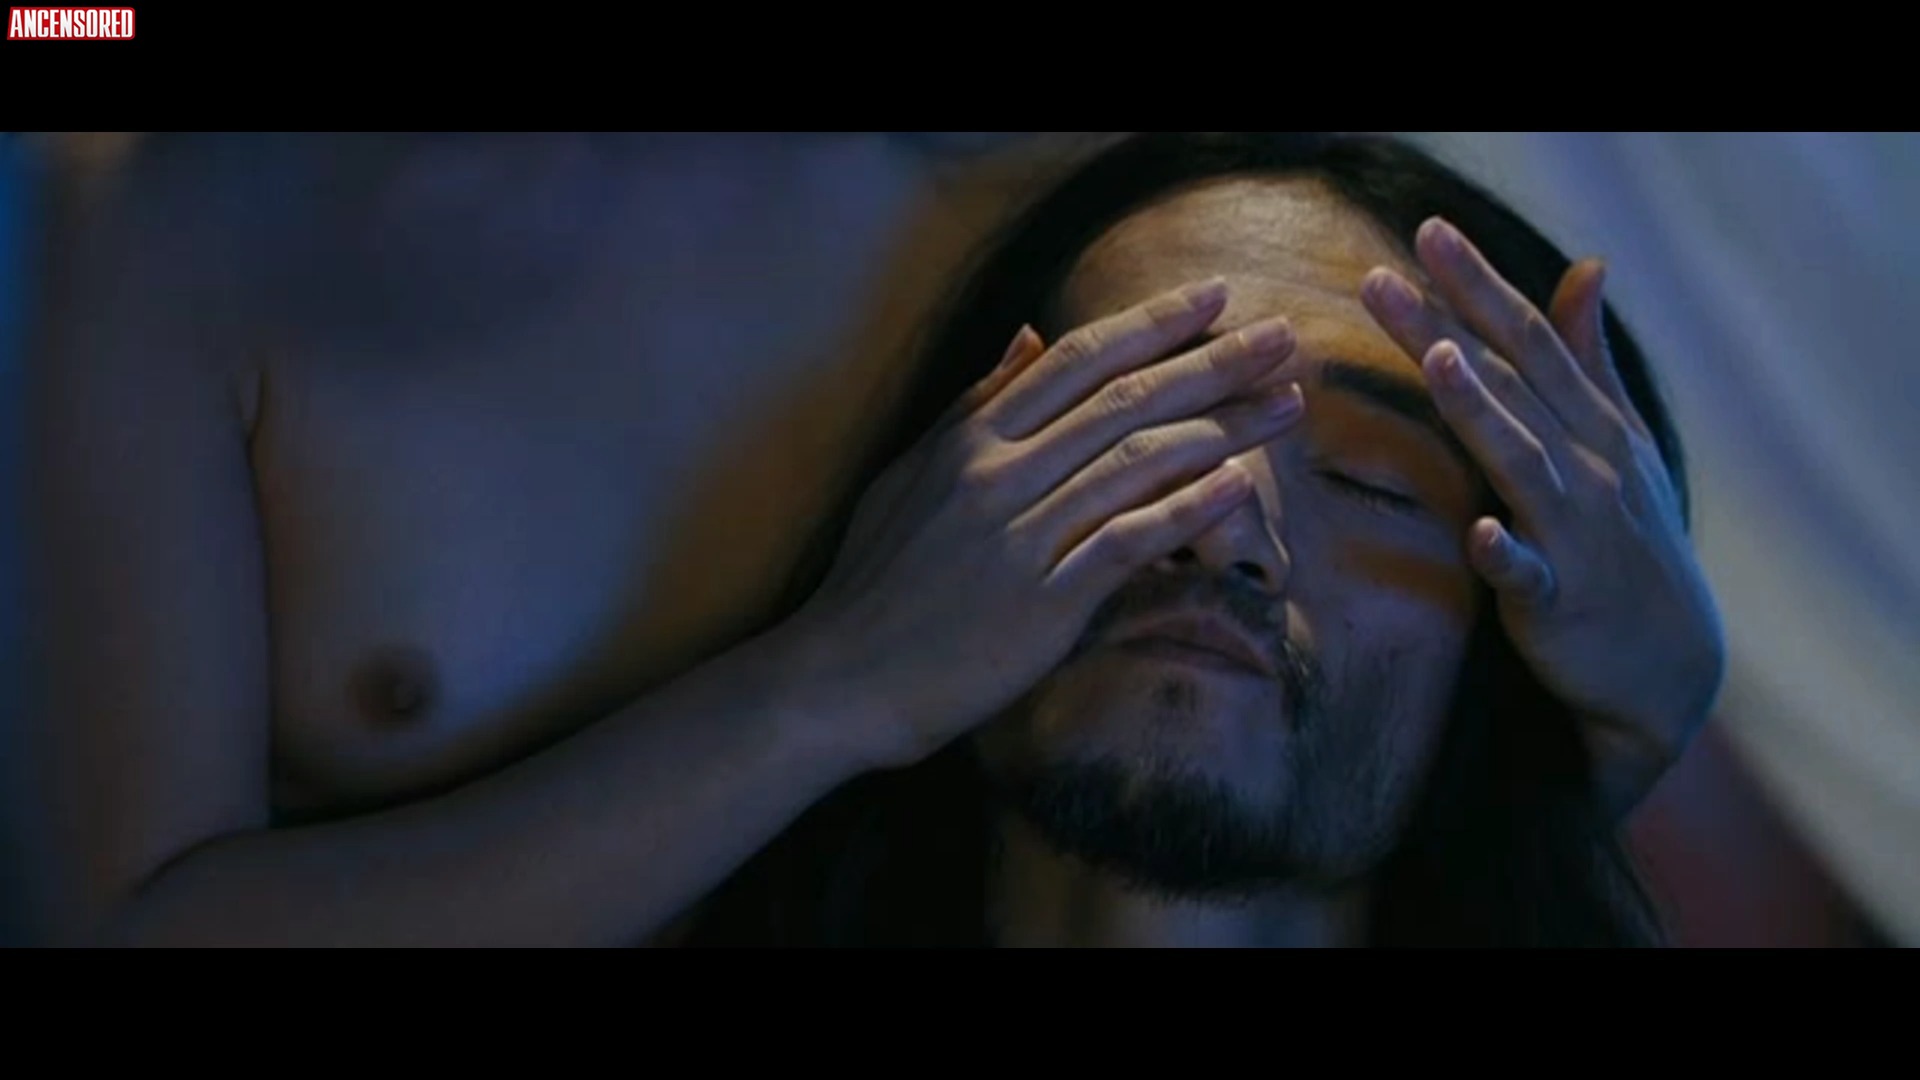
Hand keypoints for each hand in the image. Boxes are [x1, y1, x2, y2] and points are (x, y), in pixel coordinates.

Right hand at [791, 280, 1305, 770]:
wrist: (841, 678)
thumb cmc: (875, 580)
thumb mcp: (911, 473)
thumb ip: (974, 404)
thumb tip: (1027, 337)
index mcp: (971, 439)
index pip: (1076, 361)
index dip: (1151, 324)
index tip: (1213, 297)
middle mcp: (999, 475)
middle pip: (1124, 400)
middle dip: (1213, 363)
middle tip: (1281, 338)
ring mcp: (1021, 537)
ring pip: (1137, 462)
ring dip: (1223, 428)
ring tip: (1287, 405)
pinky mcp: (1041, 602)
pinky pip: (1125, 542)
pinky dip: (1184, 511)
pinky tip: (1238, 486)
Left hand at [1361, 218, 1727, 818]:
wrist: (1670, 664)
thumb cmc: (1629, 540)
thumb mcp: (1620, 441)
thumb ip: (1588, 358)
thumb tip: (1586, 267)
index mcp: (1591, 423)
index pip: (1528, 340)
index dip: (1477, 285)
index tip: (1426, 232)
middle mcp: (1586, 465)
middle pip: (1509, 384)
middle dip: (1447, 326)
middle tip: (1382, 275)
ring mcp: (1574, 533)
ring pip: (1521, 462)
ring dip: (1482, 412)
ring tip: (1439, 360)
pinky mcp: (1559, 601)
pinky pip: (1529, 575)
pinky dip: (1506, 553)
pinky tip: (1478, 532)